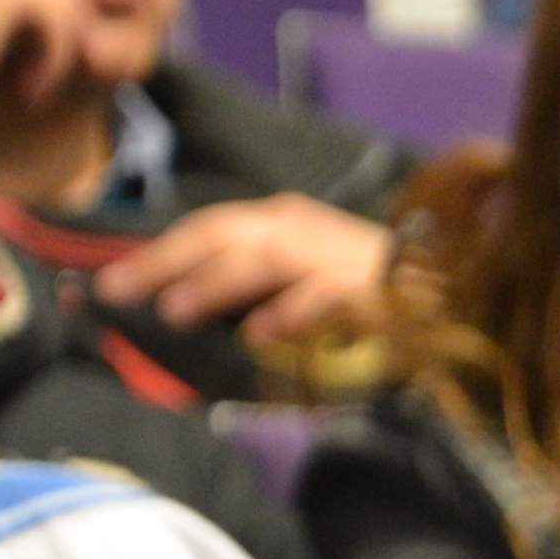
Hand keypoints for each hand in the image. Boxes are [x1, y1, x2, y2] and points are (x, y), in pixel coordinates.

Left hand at [94, 196, 394, 351]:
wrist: (454, 301)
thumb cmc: (364, 302)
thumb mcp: (295, 285)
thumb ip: (245, 293)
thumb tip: (173, 315)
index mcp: (282, 222)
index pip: (207, 228)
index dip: (156, 253)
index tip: (105, 284)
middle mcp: (304, 229)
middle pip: (224, 233)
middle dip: (167, 261)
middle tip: (117, 292)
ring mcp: (339, 256)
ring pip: (267, 258)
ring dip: (216, 283)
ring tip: (175, 311)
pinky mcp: (375, 290)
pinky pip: (327, 295)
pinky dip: (293, 312)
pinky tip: (261, 335)